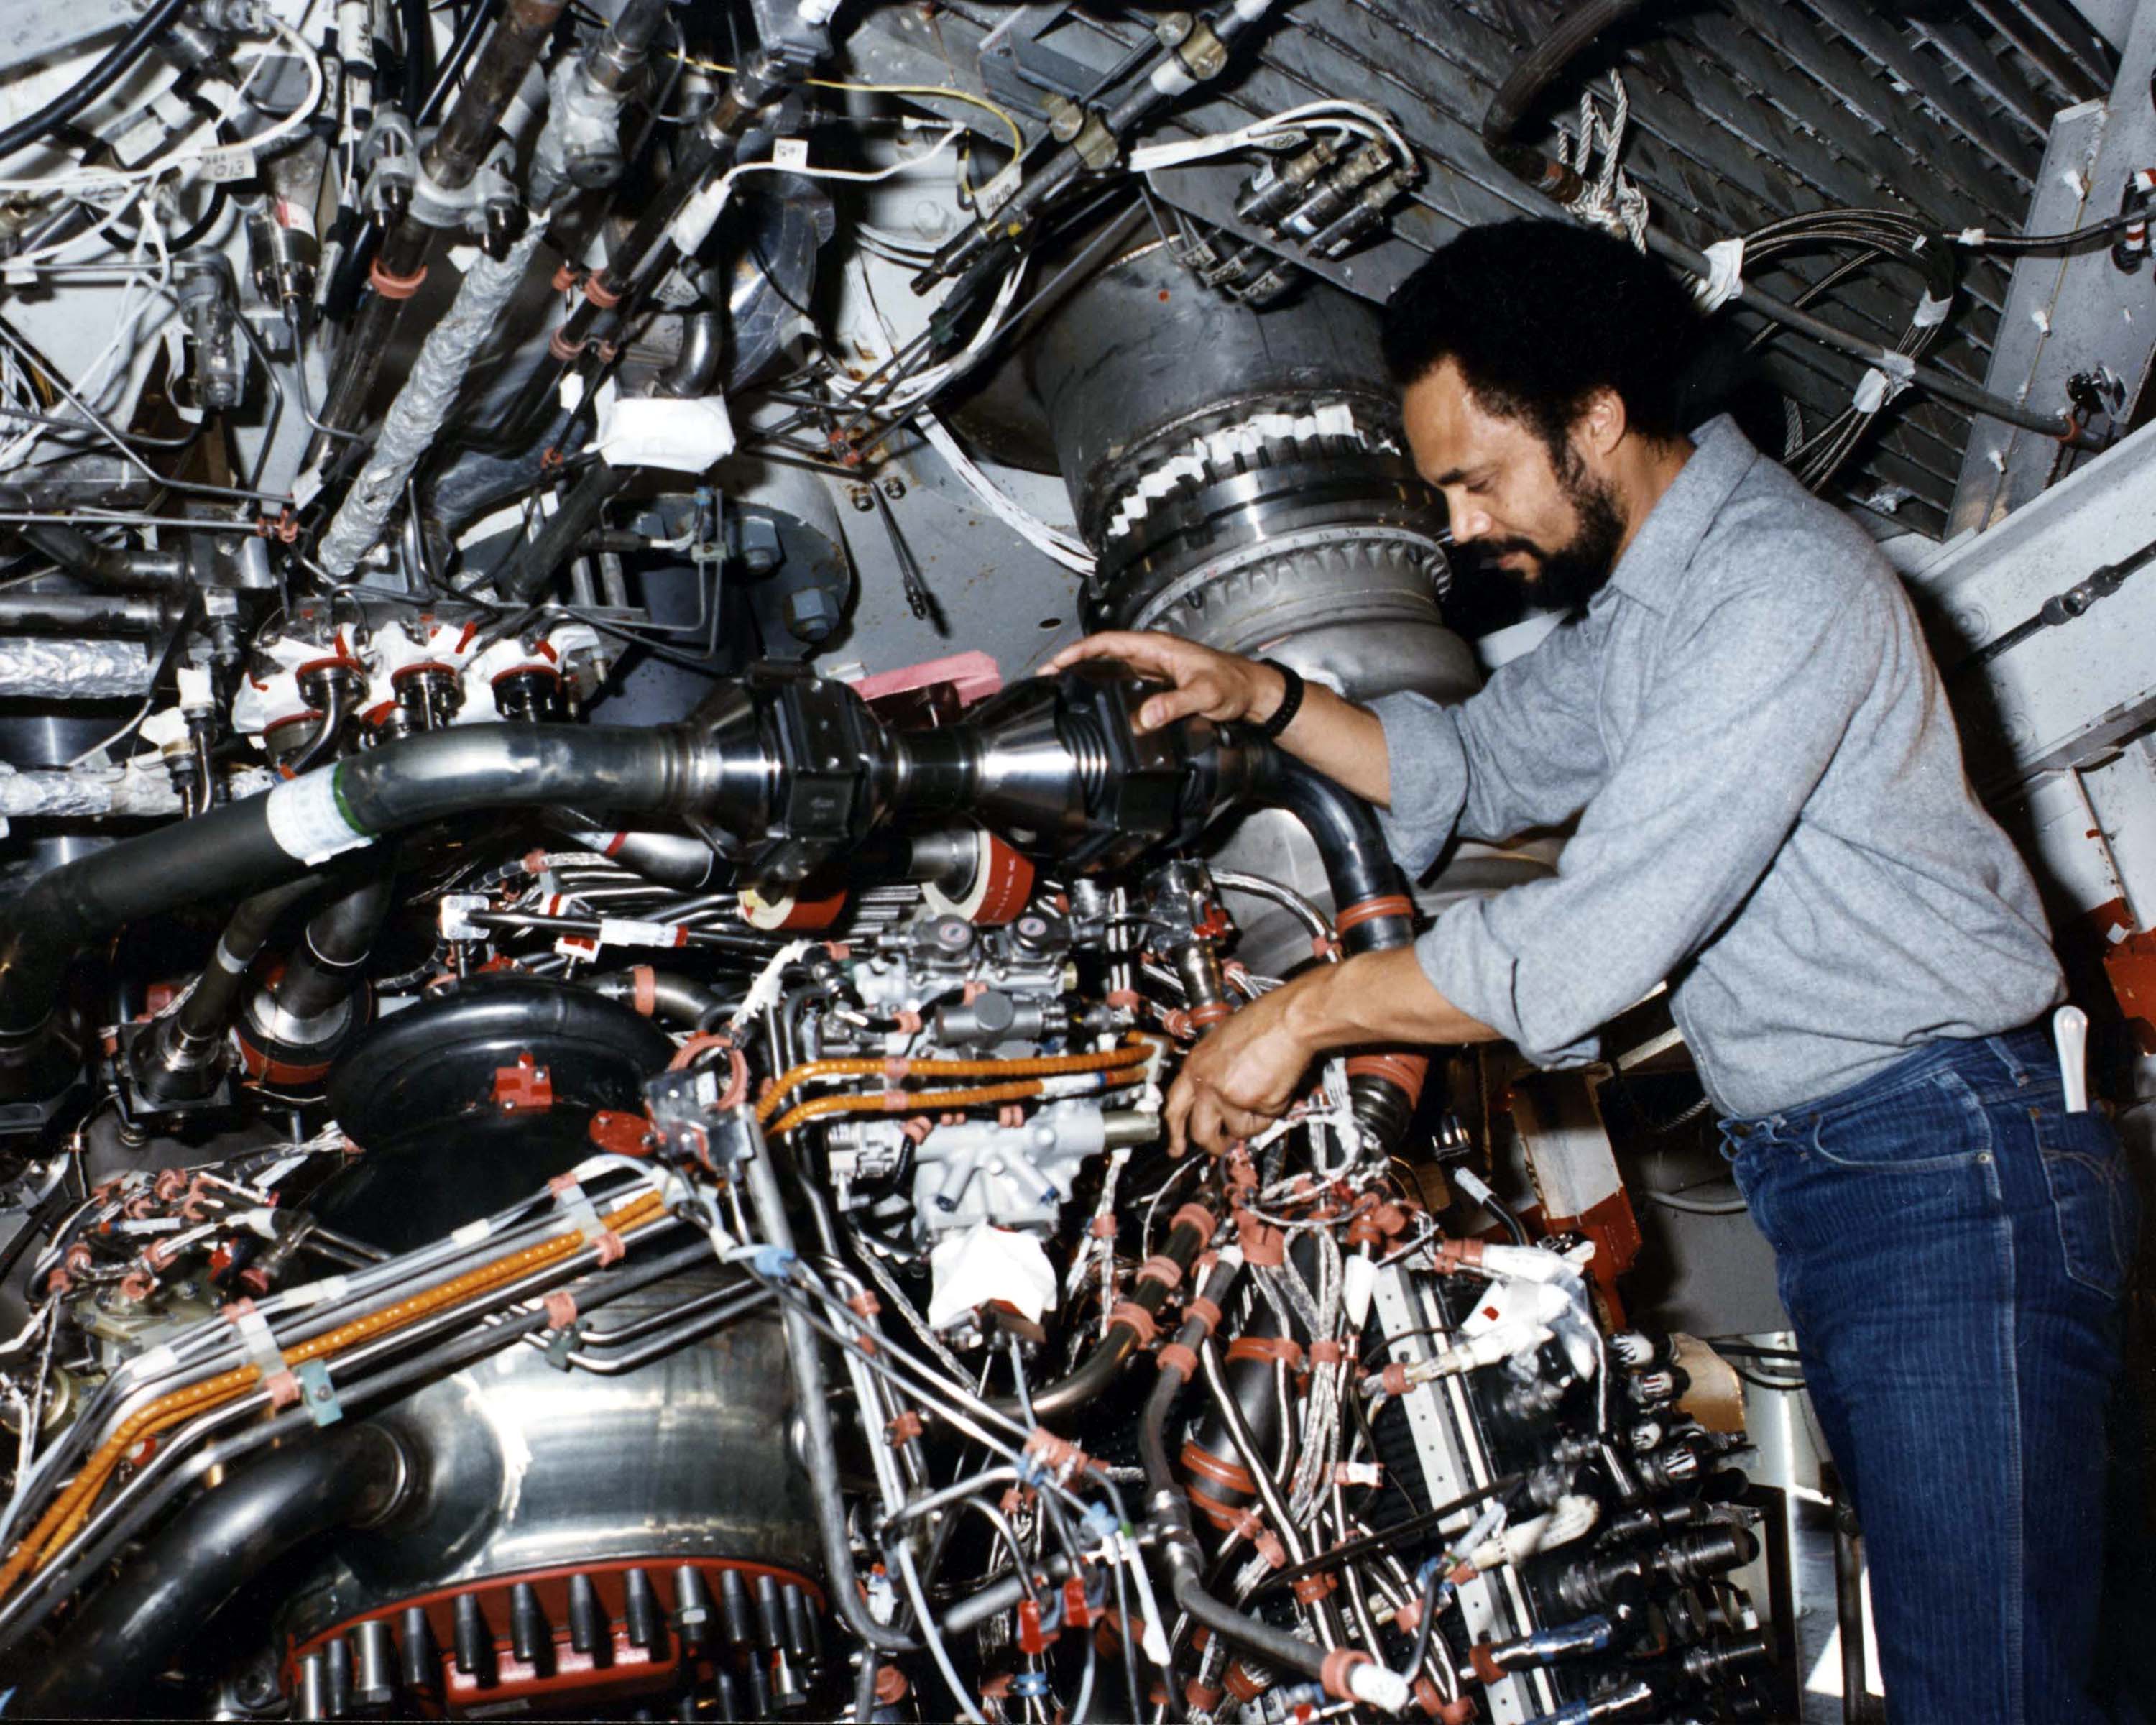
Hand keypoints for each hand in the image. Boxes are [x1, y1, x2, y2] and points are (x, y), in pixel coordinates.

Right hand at [1043, 630, 1284, 734]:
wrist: (1252, 693)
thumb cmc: (1235, 685)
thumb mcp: (1206, 694)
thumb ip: (1176, 704)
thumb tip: (1146, 716)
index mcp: (1157, 647)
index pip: (1108, 642)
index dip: (1078, 650)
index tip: (1056, 663)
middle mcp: (1152, 654)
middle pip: (1102, 652)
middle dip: (1071, 661)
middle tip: (1046, 678)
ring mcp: (1153, 668)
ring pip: (1109, 666)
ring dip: (1084, 674)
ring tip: (1059, 688)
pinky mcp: (1157, 684)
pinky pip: (1122, 681)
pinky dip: (1102, 686)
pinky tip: (1093, 701)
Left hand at [1164, 979, 1321, 1156]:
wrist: (1289, 1019)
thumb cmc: (1262, 1021)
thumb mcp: (1221, 1040)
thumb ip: (1213, 1070)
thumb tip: (1217, 1094)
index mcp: (1196, 1065)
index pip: (1174, 1106)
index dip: (1173, 1131)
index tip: (1175, 1147)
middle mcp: (1208, 1083)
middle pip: (1201, 1132)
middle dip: (1213, 1145)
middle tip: (1223, 1145)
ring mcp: (1231, 1095)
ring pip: (1238, 1130)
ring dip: (1253, 1122)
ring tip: (1263, 1096)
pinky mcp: (1256, 1104)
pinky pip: (1264, 1121)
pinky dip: (1273, 1110)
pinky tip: (1276, 1087)